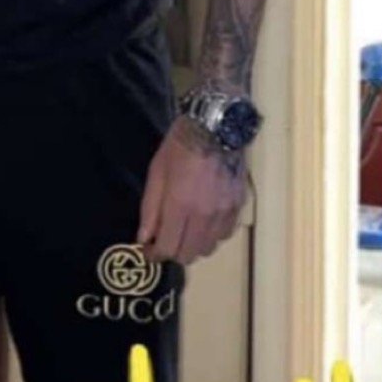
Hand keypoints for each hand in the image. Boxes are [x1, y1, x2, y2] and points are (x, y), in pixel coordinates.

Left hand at [136, 117, 252, 265]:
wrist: (215, 127)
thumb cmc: (179, 147)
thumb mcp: (156, 173)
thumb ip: (150, 210)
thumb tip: (144, 239)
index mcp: (179, 206)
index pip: (167, 248)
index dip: (154, 255)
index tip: (148, 251)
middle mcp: (204, 216)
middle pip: (189, 255)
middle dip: (173, 251)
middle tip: (166, 239)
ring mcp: (224, 212)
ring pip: (208, 248)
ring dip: (194, 244)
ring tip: (186, 229)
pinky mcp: (238, 206)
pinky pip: (225, 234)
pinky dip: (212, 235)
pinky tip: (205, 221)